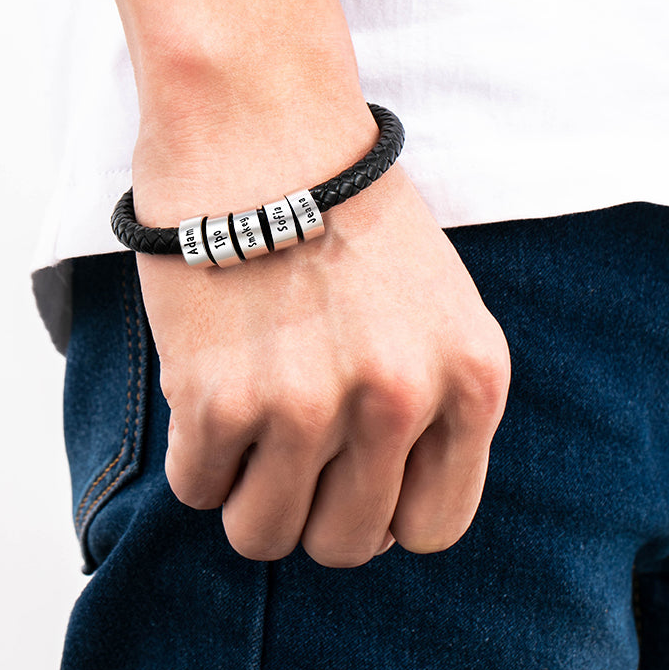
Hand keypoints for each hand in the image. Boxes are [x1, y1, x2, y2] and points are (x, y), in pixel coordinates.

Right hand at [134, 160, 509, 567]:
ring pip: (263, 534)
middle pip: (347, 545)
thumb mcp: (437, 305)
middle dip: (312, 512)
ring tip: (244, 431)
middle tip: (288, 453)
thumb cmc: (343, 208)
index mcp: (470, 380)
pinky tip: (205, 396)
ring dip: (248, 495)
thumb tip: (379, 506)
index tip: (351, 478)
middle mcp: (398, 401)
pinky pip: (198, 490)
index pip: (435, 526)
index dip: (384, 512)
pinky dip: (198, 458)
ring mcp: (307, 406)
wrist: (262, 124)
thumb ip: (431, 404)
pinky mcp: (218, 399)